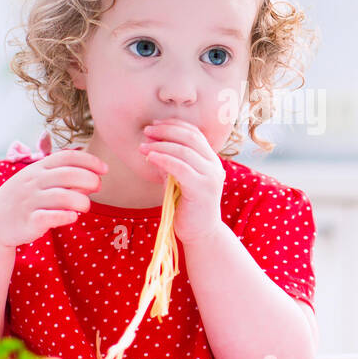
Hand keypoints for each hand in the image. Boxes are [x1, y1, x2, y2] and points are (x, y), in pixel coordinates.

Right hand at [0, 149, 107, 247]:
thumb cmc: (22, 200)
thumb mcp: (36, 181)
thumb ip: (62, 176)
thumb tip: (93, 177)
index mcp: (37, 169)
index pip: (67, 157)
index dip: (90, 161)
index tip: (105, 169)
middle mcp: (33, 182)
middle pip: (68, 174)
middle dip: (89, 179)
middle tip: (98, 187)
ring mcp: (30, 202)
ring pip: (62, 196)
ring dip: (81, 200)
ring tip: (85, 206)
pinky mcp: (28, 221)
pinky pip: (50, 217)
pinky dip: (66, 216)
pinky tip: (72, 217)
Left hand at [139, 118, 224, 243]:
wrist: (200, 234)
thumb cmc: (187, 207)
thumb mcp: (178, 179)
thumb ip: (172, 162)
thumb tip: (153, 143)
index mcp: (211, 160)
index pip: (195, 133)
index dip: (174, 124)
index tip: (155, 124)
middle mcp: (214, 165)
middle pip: (190, 137)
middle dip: (166, 130)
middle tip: (147, 130)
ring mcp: (211, 176)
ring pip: (184, 151)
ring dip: (160, 145)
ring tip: (142, 146)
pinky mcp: (202, 189)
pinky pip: (180, 168)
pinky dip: (163, 159)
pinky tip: (150, 157)